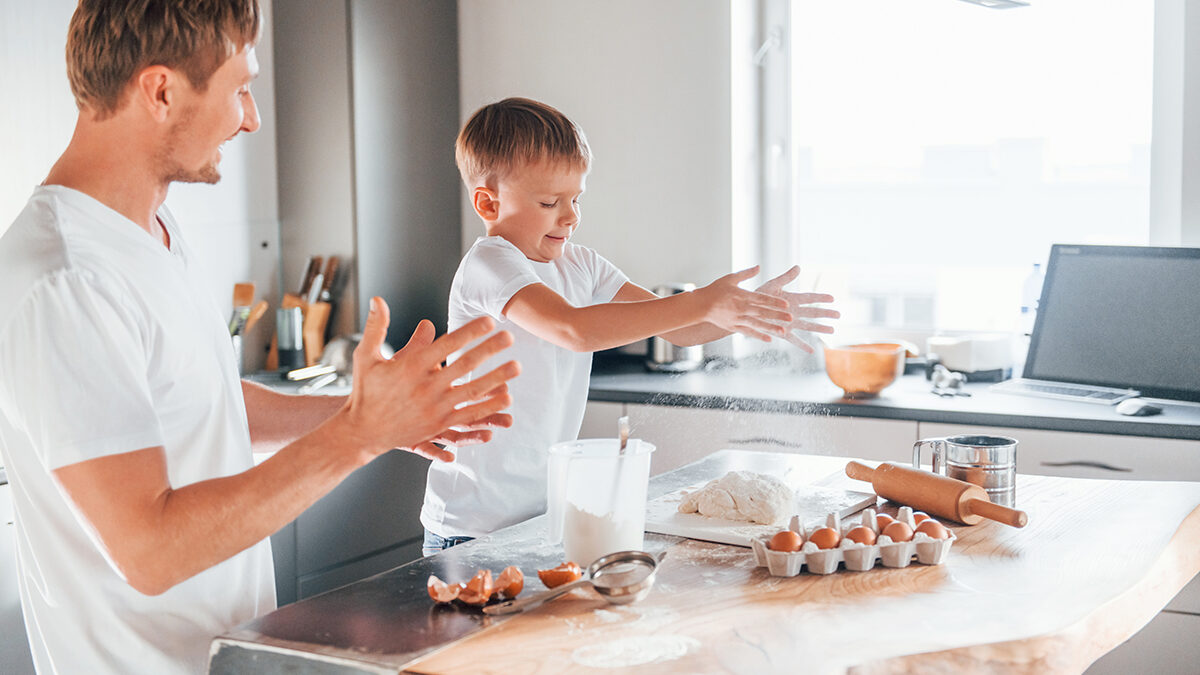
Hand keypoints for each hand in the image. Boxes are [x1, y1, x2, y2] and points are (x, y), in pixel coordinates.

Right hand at [340, 297, 519, 461]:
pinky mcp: (438, 425)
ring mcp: (433, 408)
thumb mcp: (366, 356)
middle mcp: (424, 387)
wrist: (362, 431)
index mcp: (409, 367)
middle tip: (510, 337)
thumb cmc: (365, 390)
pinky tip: (506, 398)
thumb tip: (379, 299)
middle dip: (489, 350)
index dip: (469, 332)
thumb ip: (377, 327)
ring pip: (471, 391)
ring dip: (496, 378)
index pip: (446, 345)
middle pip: (464, 365)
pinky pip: (468, 415)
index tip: (489, 321)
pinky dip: (488, 407)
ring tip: (516, 366)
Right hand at [694, 266, 792, 341]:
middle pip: (762, 312)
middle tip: (791, 318)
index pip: (762, 299)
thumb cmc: (714, 290)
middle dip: (777, 315)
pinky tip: (769, 339)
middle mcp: (741, 308)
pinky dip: (759, 336)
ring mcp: (737, 319)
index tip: (786, 304)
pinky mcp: (733, 327)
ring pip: (757, 324)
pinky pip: (748, 332)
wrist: (699, 305)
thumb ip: (746, 274)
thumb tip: (758, 267)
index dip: (775, 301)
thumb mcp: (730, 279)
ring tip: (784, 332)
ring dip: (771, 328)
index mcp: (742, 296)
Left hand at [754, 265, 839, 352]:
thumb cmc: (758, 295)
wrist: (746, 310)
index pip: (809, 298)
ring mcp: (789, 323)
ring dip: (819, 328)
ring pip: (807, 326)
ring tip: (832, 330)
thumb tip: (798, 267)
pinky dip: (802, 346)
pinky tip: (812, 351)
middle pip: (812, 312)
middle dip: (825, 313)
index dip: (820, 298)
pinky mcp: (782, 332)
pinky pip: (794, 340)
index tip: (832, 298)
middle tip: (838, 314)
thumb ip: (786, 278)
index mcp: (792, 299)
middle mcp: (793, 312)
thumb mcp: (773, 285)